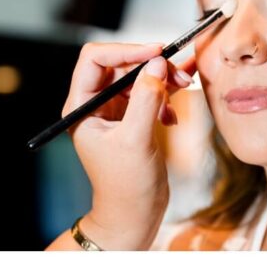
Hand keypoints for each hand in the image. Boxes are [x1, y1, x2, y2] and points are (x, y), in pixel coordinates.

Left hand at [64, 43, 195, 249]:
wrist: (133, 215)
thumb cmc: (125, 186)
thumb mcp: (135, 139)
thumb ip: (146, 98)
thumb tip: (157, 64)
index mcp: (81, 105)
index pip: (95, 59)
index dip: (125, 50)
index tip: (155, 52)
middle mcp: (95, 104)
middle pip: (121, 64)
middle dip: (151, 64)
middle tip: (178, 70)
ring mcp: (114, 110)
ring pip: (138, 77)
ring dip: (163, 78)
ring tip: (185, 83)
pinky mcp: (132, 118)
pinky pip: (149, 92)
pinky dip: (165, 95)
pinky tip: (173, 115)